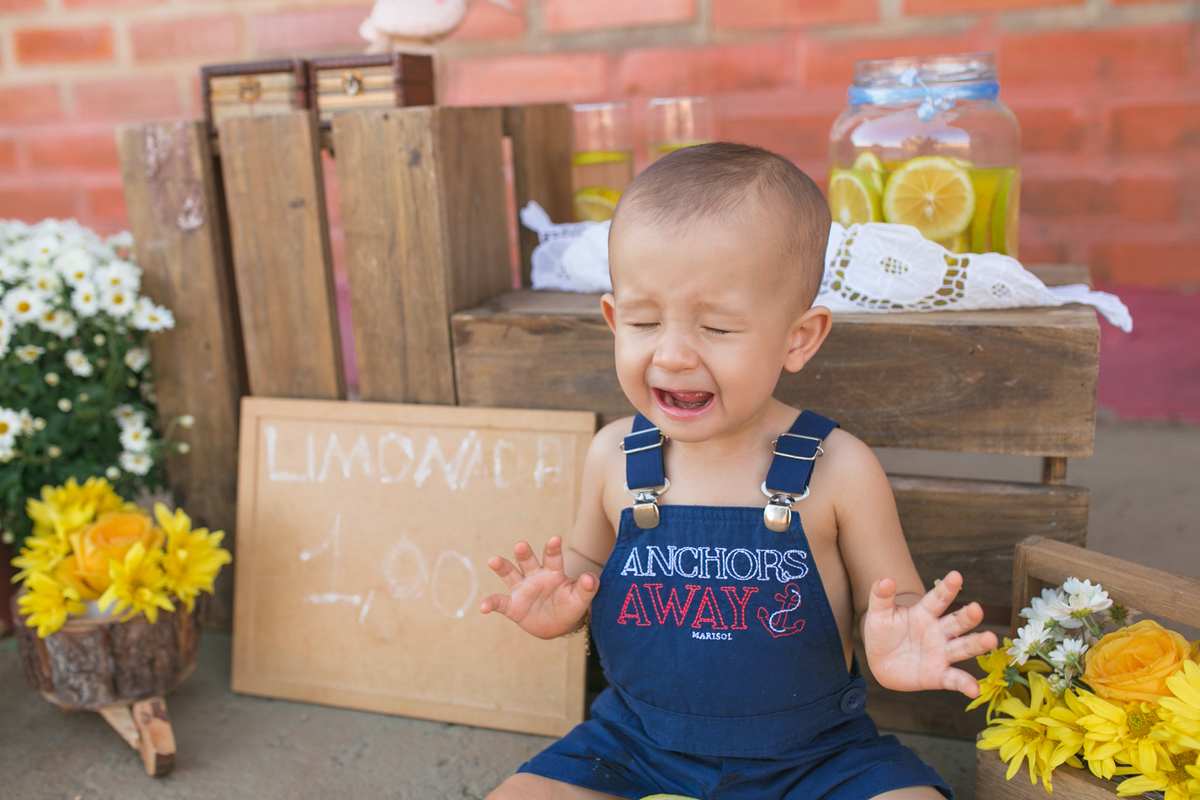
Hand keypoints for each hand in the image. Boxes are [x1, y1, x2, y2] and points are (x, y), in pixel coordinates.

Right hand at [479, 536, 598, 639]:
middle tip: (521, 545)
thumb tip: (590, 577)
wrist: (558, 624)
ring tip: (493, 560)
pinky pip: (500, 602)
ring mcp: (522, 589)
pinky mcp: (512, 606)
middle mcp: (534, 576)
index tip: (555, 538)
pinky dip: (491, 603)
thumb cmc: (570, 605)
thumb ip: (587, 588)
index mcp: (553, 572)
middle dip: (524, 553)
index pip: (552, 557)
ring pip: (510, 574)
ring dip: (502, 567)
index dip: (553, 548)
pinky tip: (483, 607)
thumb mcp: (581, 599)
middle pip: (527, 561)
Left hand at [862, 571, 998, 697]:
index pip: (938, 599)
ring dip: (977, 644)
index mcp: (924, 614)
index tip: (956, 575)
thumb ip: (881, 596)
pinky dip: (965, 684)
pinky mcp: (939, 675)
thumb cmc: (883, 633)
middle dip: (967, 616)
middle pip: (956, 622)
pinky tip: (974, 689)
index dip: (947, 588)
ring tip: (990, 639)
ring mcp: (941, 653)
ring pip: (962, 648)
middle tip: (976, 609)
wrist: (880, 663)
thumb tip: (886, 579)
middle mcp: (938, 632)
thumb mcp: (878, 614)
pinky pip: (955, 680)